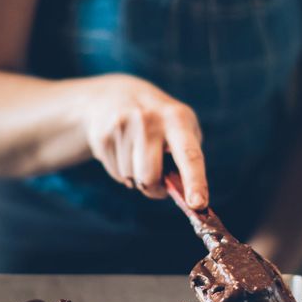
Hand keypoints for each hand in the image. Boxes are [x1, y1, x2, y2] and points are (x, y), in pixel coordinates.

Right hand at [82, 74, 208, 208]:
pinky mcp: (103, 136)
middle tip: (156, 183)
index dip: (195, 181)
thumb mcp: (180, 128)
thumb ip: (186, 159)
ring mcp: (122, 127)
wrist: (115, 96)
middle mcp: (148, 120)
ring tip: (135, 154)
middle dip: (153, 188)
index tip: (198, 204)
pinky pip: (116, 174)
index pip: (189, 155)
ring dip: (135, 176)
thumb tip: (184, 196)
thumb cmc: (159, 122)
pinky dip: (122, 171)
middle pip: (149, 176)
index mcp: (177, 118)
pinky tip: (122, 151)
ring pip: (130, 178)